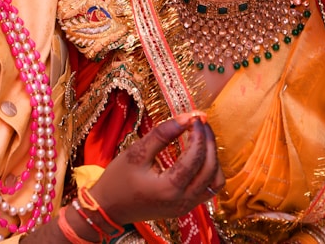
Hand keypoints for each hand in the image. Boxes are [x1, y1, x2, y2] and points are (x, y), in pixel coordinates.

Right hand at [90, 114, 224, 224]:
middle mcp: (182, 201)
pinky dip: (211, 170)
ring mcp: (186, 207)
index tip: (195, 116)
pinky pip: (209, 189)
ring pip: (215, 180)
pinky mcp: (186, 207)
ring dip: (213, 156)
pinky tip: (200, 155)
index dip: (198, 133)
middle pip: (210, 167)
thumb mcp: (136, 152)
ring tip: (202, 137)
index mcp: (168, 188)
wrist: (109, 208)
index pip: (195, 157)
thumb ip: (162, 134)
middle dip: (208, 141)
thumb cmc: (119, 178)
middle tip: (201, 123)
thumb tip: (186, 117)